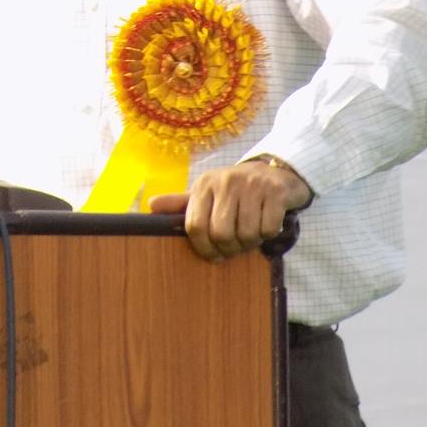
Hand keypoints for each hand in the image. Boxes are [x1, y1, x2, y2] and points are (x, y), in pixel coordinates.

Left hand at [149, 158, 312, 261]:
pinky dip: (268, 234)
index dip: (204, 248)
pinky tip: (267, 223)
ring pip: (246, 234)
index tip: (214, 255)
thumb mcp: (207, 193)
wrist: (275, 171)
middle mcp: (225, 181)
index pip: (195, 226)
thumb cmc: (235, 189)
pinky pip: (268, 228)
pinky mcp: (275, 191)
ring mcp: (252, 185)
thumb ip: (181, 203)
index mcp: (204, 185)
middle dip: (230, 248)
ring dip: (250, 242)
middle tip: (236, 246)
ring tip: (252, 233)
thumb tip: (151, 206)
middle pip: (221, 233)